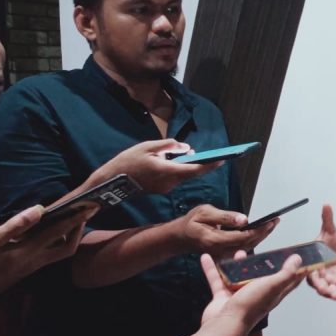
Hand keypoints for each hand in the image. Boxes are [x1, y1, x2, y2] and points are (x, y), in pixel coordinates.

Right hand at [0, 204, 95, 312]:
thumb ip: (16, 226)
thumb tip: (39, 210)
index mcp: (27, 252)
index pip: (59, 233)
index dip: (76, 218)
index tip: (90, 206)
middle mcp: (34, 262)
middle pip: (67, 247)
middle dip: (79, 229)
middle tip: (86, 212)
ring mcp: (30, 268)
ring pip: (59, 253)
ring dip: (69, 236)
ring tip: (73, 219)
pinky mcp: (24, 270)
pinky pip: (48, 255)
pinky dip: (55, 243)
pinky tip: (51, 232)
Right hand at [94, 139, 222, 193]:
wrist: (112, 181)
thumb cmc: (129, 161)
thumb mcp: (148, 146)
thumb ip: (169, 146)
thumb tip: (187, 148)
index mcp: (167, 171)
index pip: (194, 169)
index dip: (209, 165)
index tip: (222, 160)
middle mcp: (170, 183)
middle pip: (190, 173)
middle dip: (199, 164)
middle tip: (209, 155)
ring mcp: (165, 188)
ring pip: (182, 176)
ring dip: (186, 166)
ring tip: (184, 154)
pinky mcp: (161, 190)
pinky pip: (174, 178)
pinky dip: (176, 170)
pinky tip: (171, 161)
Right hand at [177, 205, 275, 256]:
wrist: (179, 238)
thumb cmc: (190, 223)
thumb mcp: (204, 213)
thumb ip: (224, 217)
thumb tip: (244, 219)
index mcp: (215, 240)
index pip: (243, 237)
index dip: (259, 230)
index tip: (271, 221)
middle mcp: (221, 251)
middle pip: (248, 244)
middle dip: (264, 232)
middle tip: (275, 221)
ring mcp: (223, 256)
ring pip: (247, 248)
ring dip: (260, 236)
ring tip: (271, 225)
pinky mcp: (224, 257)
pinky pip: (242, 249)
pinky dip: (252, 240)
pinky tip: (260, 232)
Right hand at [201, 251, 304, 332]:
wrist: (224, 326)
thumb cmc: (249, 307)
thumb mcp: (271, 286)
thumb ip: (285, 273)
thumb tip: (298, 260)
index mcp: (273, 292)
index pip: (289, 280)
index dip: (297, 269)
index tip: (301, 257)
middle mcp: (257, 294)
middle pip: (262, 276)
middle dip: (263, 263)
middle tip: (264, 251)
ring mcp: (239, 295)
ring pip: (239, 276)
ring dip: (237, 265)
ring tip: (237, 252)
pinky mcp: (223, 297)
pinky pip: (217, 279)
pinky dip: (212, 269)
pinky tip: (207, 257)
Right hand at [307, 204, 335, 300]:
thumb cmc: (331, 243)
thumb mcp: (330, 230)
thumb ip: (327, 219)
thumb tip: (327, 204)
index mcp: (310, 260)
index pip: (306, 267)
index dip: (310, 273)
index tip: (317, 275)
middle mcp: (314, 272)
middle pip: (315, 282)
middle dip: (321, 287)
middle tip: (328, 290)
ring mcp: (323, 280)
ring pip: (323, 290)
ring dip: (330, 294)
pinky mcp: (332, 285)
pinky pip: (333, 292)